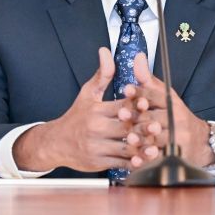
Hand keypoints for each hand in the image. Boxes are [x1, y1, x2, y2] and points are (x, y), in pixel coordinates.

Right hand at [12, 47, 146, 171]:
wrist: (55, 143)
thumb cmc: (75, 118)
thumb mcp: (87, 93)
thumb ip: (102, 74)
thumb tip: (106, 52)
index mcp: (98, 111)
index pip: (122, 106)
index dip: (138, 105)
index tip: (150, 103)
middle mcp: (97, 128)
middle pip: (126, 127)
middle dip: (143, 127)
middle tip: (158, 126)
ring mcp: (98, 147)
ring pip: (125, 147)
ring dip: (142, 147)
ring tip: (156, 146)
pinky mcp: (99, 162)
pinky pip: (120, 163)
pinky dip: (133, 163)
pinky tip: (144, 160)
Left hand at [123, 53, 214, 167]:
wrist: (200, 141)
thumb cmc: (176, 116)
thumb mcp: (164, 95)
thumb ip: (148, 79)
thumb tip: (137, 57)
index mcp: (172, 104)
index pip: (156, 96)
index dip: (141, 93)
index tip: (127, 90)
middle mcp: (176, 120)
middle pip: (155, 117)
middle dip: (138, 117)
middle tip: (122, 115)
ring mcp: (177, 138)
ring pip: (157, 139)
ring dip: (143, 139)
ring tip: (129, 138)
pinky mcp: (174, 154)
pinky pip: (159, 157)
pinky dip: (148, 159)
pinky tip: (137, 159)